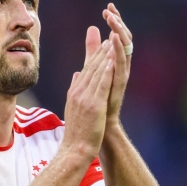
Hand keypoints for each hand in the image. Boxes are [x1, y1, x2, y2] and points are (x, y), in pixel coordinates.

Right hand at [63, 33, 115, 158]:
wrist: (75, 149)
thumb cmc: (76, 132)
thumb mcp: (73, 107)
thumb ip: (75, 89)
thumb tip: (76, 74)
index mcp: (74, 92)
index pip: (86, 69)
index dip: (95, 55)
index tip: (103, 43)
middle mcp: (78, 92)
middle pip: (91, 67)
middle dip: (101, 51)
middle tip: (110, 36)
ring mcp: (85, 98)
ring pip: (97, 73)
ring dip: (106, 56)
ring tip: (113, 43)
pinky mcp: (94, 105)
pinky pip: (102, 85)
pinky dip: (107, 71)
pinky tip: (113, 61)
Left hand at [102, 3, 132, 124]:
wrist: (100, 124)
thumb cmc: (98, 99)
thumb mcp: (92, 69)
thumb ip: (92, 51)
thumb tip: (91, 32)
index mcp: (115, 62)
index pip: (117, 37)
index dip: (115, 22)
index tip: (108, 7)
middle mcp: (121, 67)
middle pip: (123, 39)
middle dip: (117, 23)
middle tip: (110, 10)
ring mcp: (122, 74)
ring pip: (124, 49)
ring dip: (118, 32)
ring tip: (112, 19)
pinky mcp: (120, 83)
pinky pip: (121, 63)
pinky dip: (117, 49)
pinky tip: (112, 37)